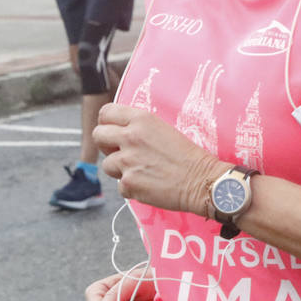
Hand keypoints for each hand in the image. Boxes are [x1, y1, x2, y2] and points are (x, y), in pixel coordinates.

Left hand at [95, 103, 227, 214]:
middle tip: (119, 152)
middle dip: (105, 145)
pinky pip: (120, 186)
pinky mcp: (128, 183)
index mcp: (141, 119)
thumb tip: (120, 133)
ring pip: (106, 164)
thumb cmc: (188, 156)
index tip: (112, 131)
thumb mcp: (163, 129)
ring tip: (140, 171)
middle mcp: (131, 136)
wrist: (202, 180)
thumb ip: (140, 128)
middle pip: (98, 135)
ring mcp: (127, 160)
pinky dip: (131, 188)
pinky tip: (148, 184)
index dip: (107, 123)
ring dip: (119, 170)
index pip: (106, 113)